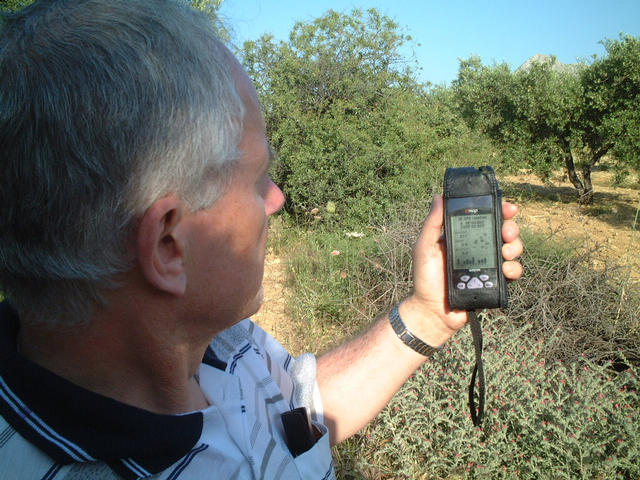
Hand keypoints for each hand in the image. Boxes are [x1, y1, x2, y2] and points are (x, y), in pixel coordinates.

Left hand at [401, 195, 522, 345]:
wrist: (433, 311)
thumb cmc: (424, 279)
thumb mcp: (424, 247)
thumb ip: (432, 223)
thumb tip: (439, 197)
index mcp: (463, 237)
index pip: (485, 217)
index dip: (499, 210)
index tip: (507, 207)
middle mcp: (478, 248)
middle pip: (504, 231)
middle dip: (511, 228)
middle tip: (507, 232)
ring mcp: (488, 265)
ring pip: (512, 249)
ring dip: (515, 247)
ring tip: (506, 252)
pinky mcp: (495, 282)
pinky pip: (512, 272)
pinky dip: (514, 269)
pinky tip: (506, 271)